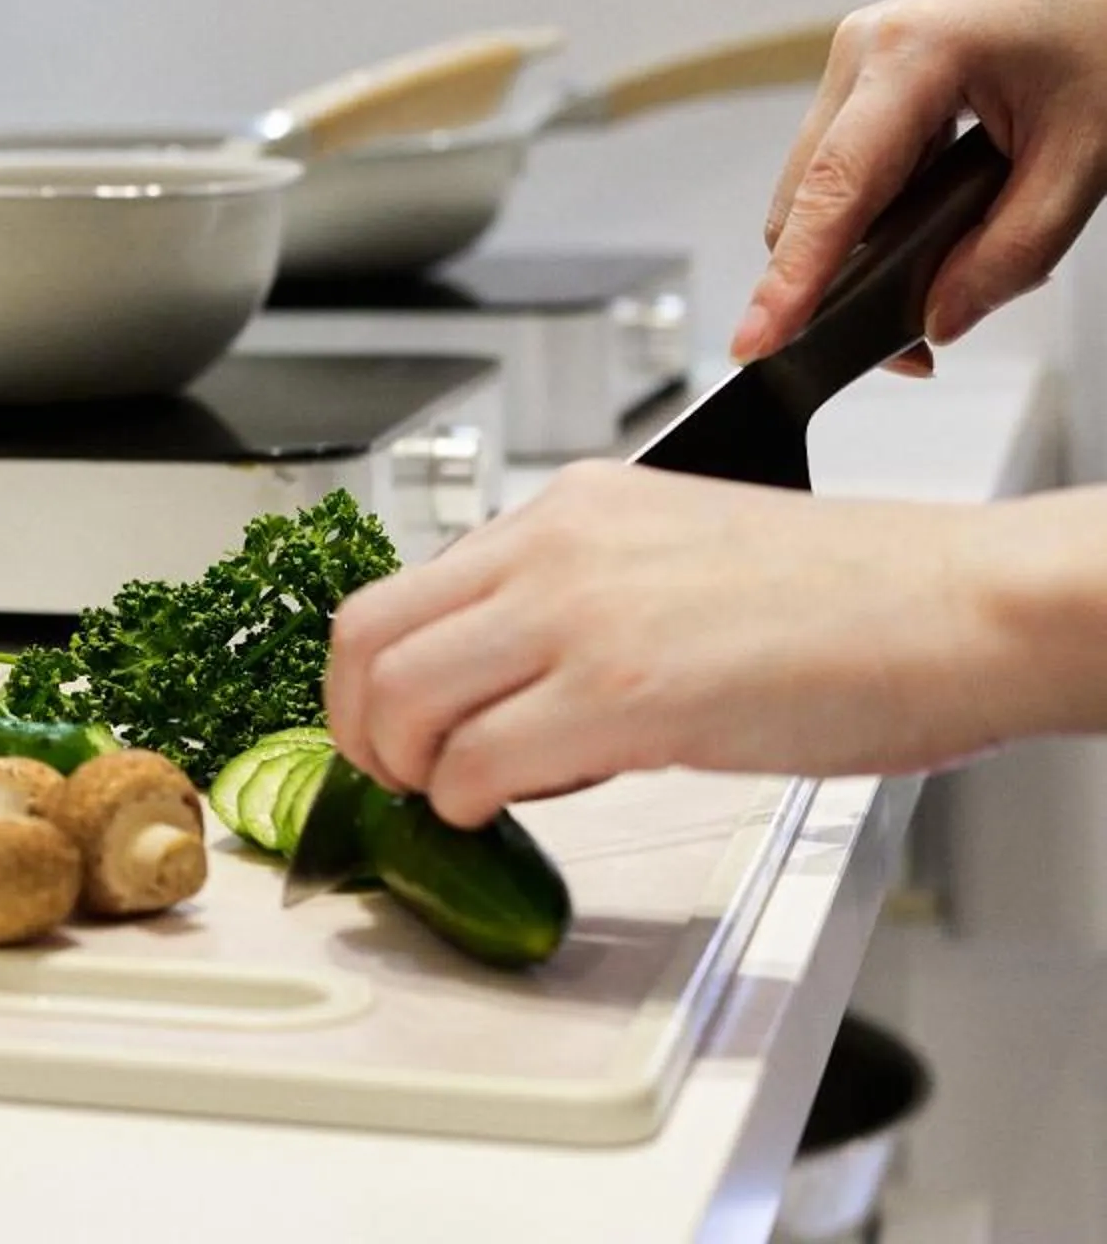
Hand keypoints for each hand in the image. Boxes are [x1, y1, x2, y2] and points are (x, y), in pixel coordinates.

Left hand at [323, 461, 1039, 826]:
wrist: (962, 606)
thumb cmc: (856, 598)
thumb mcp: (678, 556)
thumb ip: (584, 598)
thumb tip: (514, 677)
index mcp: (569, 508)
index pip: (400, 588)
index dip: (371, 677)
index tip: (389, 725)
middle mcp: (556, 548)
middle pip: (367, 640)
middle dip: (357, 726)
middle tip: (392, 774)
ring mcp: (582, 617)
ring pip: (400, 700)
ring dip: (405, 770)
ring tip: (451, 797)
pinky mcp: (624, 694)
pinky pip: (476, 762)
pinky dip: (466, 801)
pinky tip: (504, 810)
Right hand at [735, 0, 1106, 366]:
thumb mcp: (1088, 156)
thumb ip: (1013, 251)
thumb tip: (941, 318)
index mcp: (914, 55)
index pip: (835, 192)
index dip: (792, 278)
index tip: (758, 340)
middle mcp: (861, 50)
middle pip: (806, 198)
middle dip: (833, 280)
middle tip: (907, 349)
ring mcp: (856, 58)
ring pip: (820, 186)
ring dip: (859, 246)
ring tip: (941, 283)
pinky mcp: (867, 73)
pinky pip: (844, 164)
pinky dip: (875, 213)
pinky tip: (932, 230)